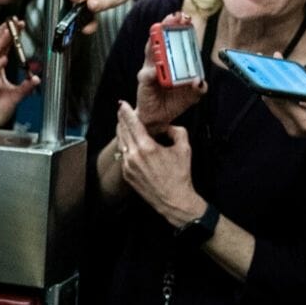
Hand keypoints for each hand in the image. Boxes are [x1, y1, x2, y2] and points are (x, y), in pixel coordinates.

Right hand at [0, 17, 40, 130]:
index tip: (20, 25)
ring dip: (0, 42)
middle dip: (4, 32)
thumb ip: (24, 87)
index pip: (1, 47)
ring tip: (10, 33)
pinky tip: (3, 60)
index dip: (10, 35)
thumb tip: (35, 78)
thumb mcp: (14, 97)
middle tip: (15, 22)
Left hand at [116, 101, 204, 226]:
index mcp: (147, 147)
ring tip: (123, 124)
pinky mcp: (127, 175)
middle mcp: (134, 156)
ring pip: (121, 143)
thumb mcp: (184, 149)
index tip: (122, 104)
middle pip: (122, 131)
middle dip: (121, 120)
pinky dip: (125, 146)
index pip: (132, 124)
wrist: (174, 201)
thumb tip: (168, 126)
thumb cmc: (180, 175)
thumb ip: (177, 131)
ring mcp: (128, 166)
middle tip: (121, 110)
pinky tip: (129, 142)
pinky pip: (123, 155)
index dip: (126, 112)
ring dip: (121, 132)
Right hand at [135, 13, 206, 134]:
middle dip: (166, 26)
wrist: (159, 118)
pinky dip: (151, 73)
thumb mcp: (192, 95)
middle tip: (175, 17)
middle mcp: (159, 62)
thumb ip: (199, 88)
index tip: (186, 18)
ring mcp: (150, 70)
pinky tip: (155, 73)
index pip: (174, 41)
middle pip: (161, 39)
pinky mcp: (144, 82)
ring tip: (159, 30)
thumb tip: (199, 81)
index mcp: (171, 61)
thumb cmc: (174, 102)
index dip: (179, 28)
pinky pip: (147, 75)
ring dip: (155, 40)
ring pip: (150, 51)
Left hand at [263, 62, 305, 150]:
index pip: (279, 100)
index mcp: (304, 121)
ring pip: (280, 99)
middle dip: (271, 79)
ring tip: (281, 60)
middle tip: (270, 58)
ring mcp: (295, 124)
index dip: (271, 81)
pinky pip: (290, 101)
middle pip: (274, 100)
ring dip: (281, 81)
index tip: (267, 63)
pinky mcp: (298, 121)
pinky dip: (296, 87)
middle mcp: (295, 125)